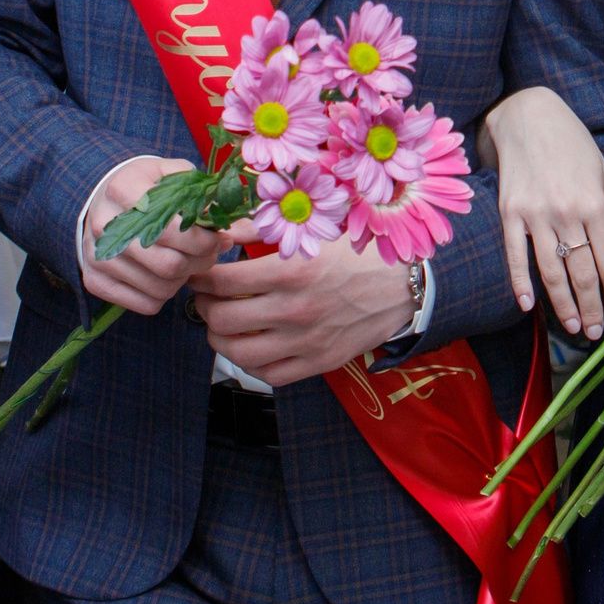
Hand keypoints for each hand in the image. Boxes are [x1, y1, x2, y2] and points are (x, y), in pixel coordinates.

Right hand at [77, 156, 220, 315]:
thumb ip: (208, 196)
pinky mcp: (93, 280)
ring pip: (159, 288)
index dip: (206, 240)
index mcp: (124, 189)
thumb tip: (244, 225)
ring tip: (188, 262)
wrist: (101, 199)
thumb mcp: (174, 176)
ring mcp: (94, 255)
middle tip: (209, 254)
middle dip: (200, 263)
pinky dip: (164, 296)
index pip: (175, 230)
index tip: (218, 237)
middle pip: (169, 265)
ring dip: (184, 280)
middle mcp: (103, 224)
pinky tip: (166, 275)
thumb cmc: (147, 186)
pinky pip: (144, 304)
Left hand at [192, 229, 419, 386]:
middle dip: (205, 309)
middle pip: (224, 319)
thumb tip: (222, 229)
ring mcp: (307, 341)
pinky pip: (269, 374)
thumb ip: (265, 228)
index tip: (199, 274)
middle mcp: (296, 309)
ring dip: (220, 340)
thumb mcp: (314, 231)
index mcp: (293, 271)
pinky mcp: (319, 363)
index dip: (202, 278)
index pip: (223, 280)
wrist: (404, 287)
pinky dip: (250, 364)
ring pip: (239, 353)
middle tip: (206, 300)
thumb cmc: (357, 253)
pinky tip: (250, 346)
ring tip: (221, 326)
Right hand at [479, 86, 603, 338]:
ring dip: (563, 304)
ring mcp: (535, 214)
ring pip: (551, 271)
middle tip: (595, 332)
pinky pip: (515, 254)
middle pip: (583, 273)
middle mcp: (566, 212)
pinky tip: (527, 305)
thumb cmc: (571, 143)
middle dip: (592, 308)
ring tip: (572, 326)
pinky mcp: (509, 212)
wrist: (527, 115)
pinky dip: (520, 282)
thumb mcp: (602, 174)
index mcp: (595, 204)